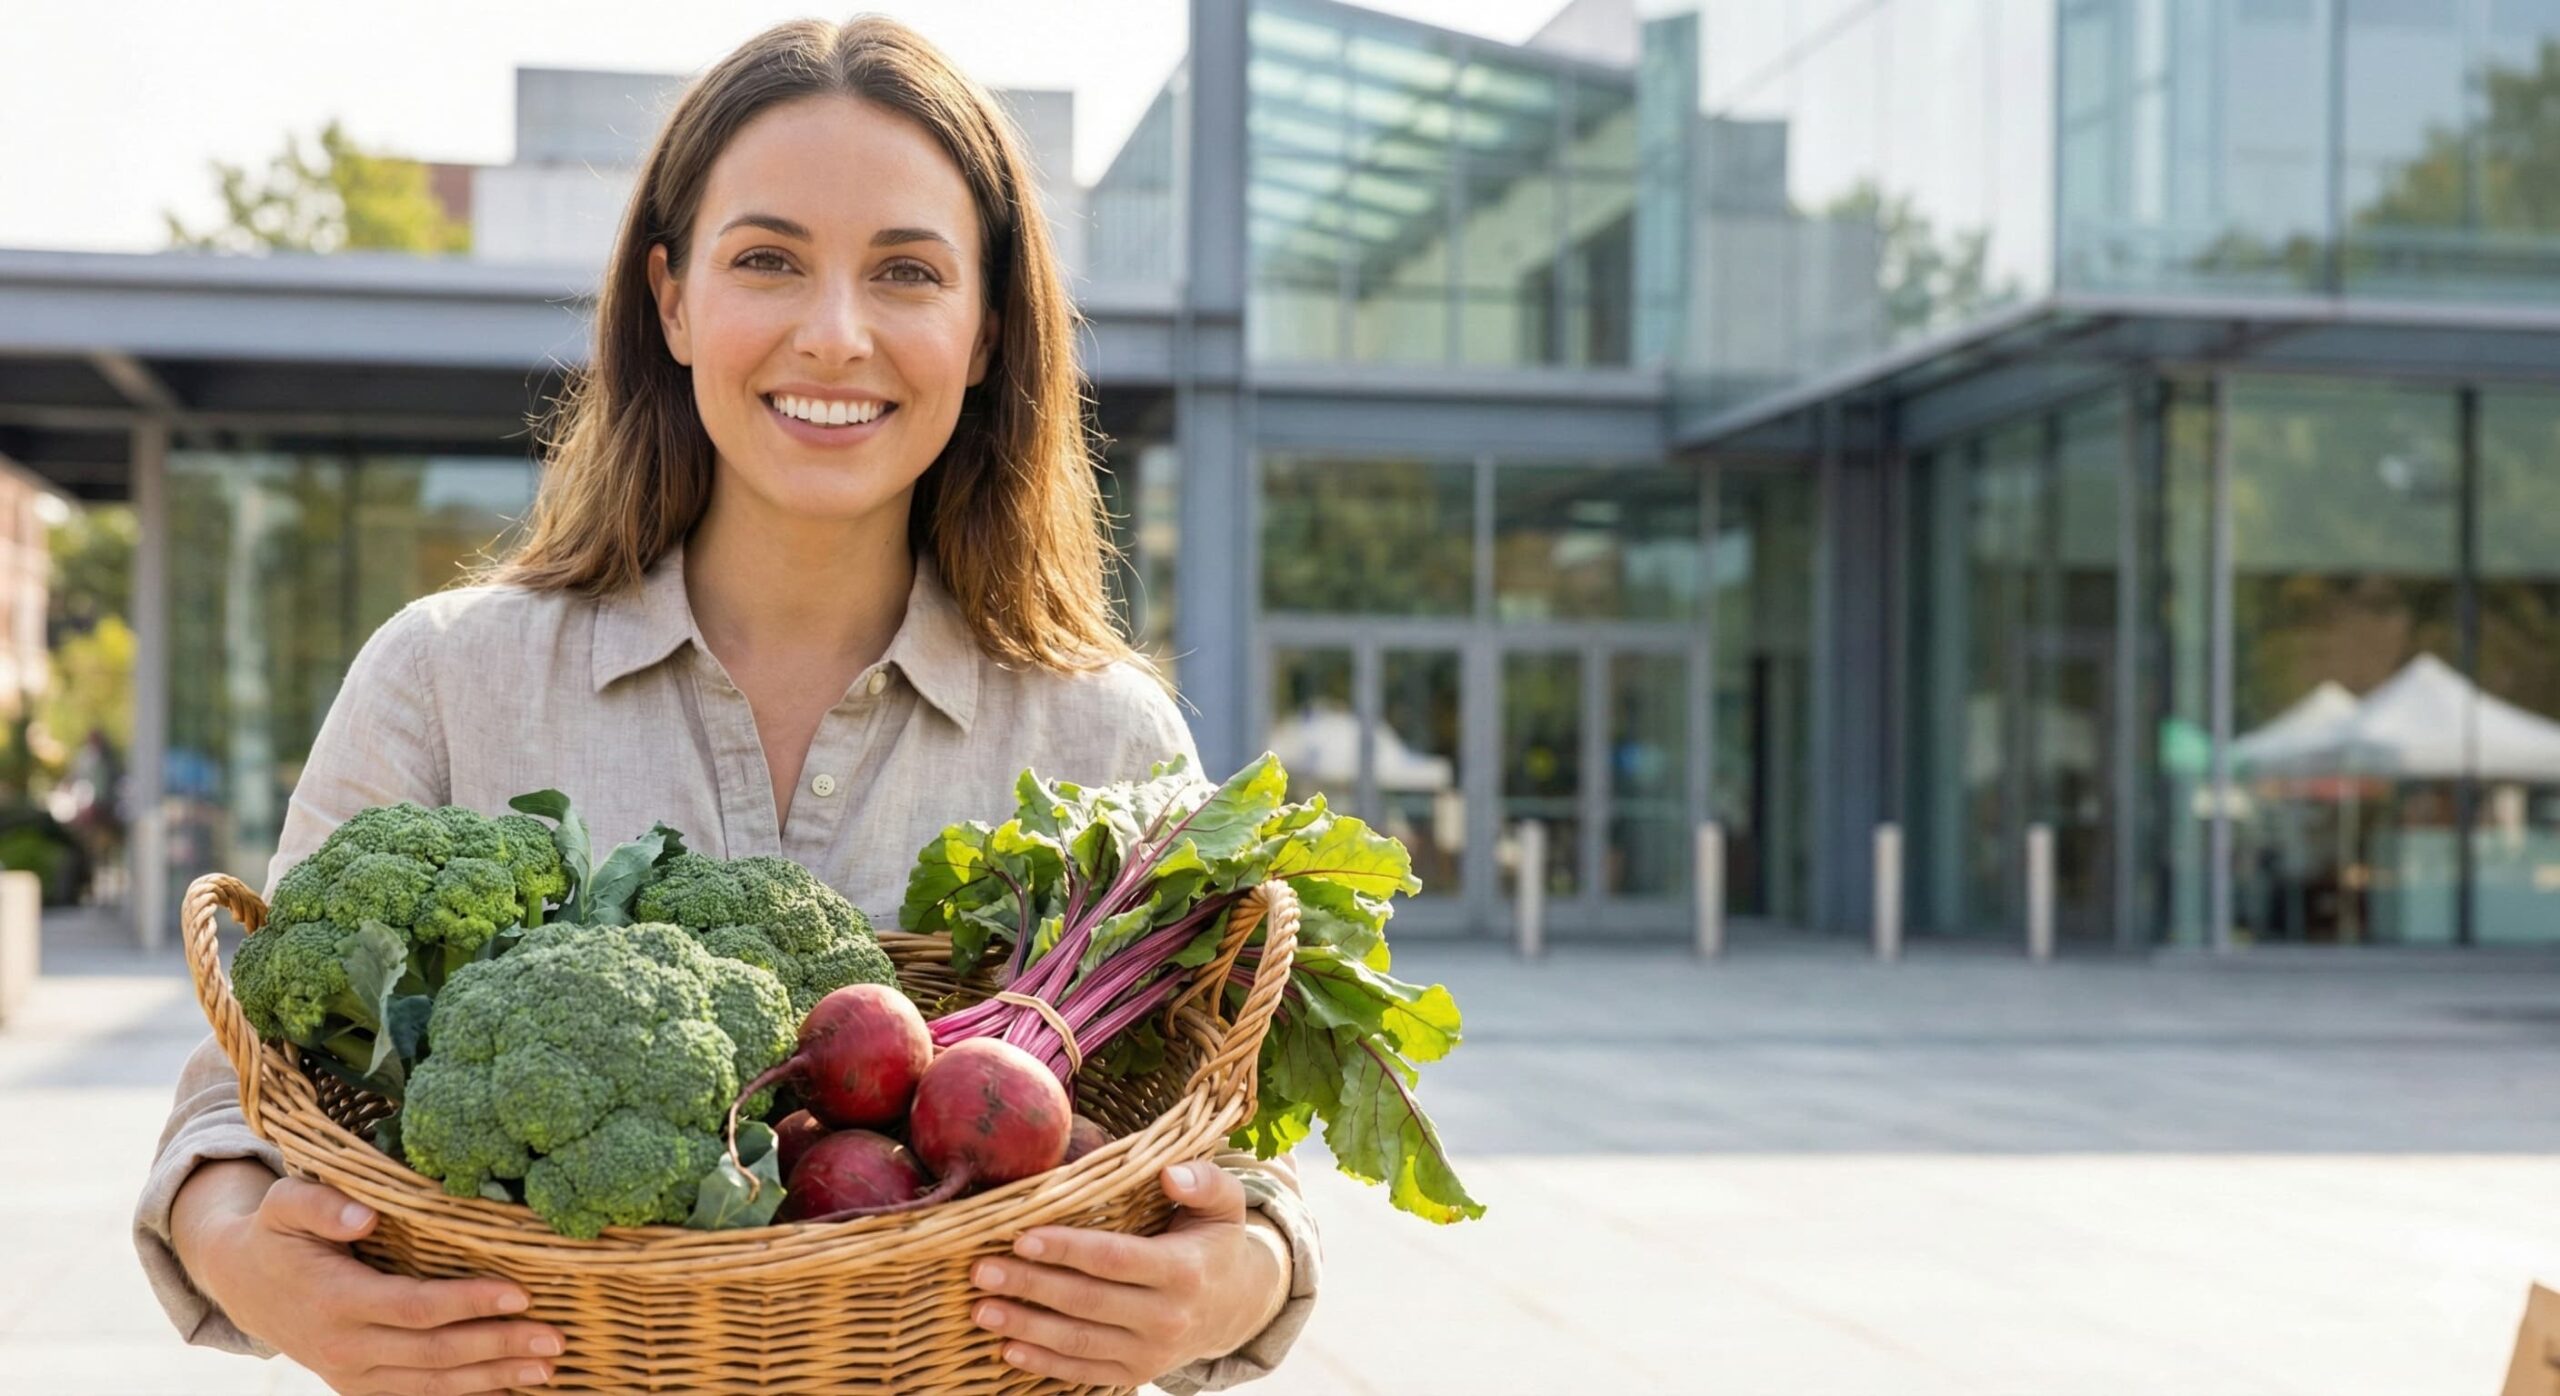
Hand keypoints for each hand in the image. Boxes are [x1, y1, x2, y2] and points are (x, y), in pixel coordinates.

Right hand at [175, 1167, 564, 1394]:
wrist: (241, 1284)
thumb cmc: (276, 1233)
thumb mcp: (285, 1204)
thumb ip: (321, 1205)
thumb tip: (365, 1215)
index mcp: (334, 1300)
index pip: (413, 1306)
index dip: (468, 1302)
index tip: (521, 1294)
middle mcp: (344, 1347)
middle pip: (434, 1352)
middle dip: (498, 1347)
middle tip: (555, 1339)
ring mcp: (351, 1373)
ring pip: (431, 1384)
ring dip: (493, 1378)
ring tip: (547, 1368)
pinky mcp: (359, 1386)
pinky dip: (465, 1394)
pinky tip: (510, 1386)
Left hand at [969, 1159, 1290, 1387]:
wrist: (1235, 1308)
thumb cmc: (1214, 1244)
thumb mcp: (1224, 1206)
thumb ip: (1204, 1180)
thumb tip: (1169, 1172)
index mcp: (1184, 1270)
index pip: (1114, 1259)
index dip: (1066, 1249)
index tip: (1021, 1237)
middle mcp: (1167, 1318)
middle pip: (1087, 1301)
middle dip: (1030, 1286)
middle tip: (981, 1270)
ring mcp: (1151, 1353)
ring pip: (1078, 1341)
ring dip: (1025, 1327)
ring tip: (981, 1309)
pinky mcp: (1136, 1373)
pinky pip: (1084, 1372)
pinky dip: (1044, 1364)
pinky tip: (1008, 1348)